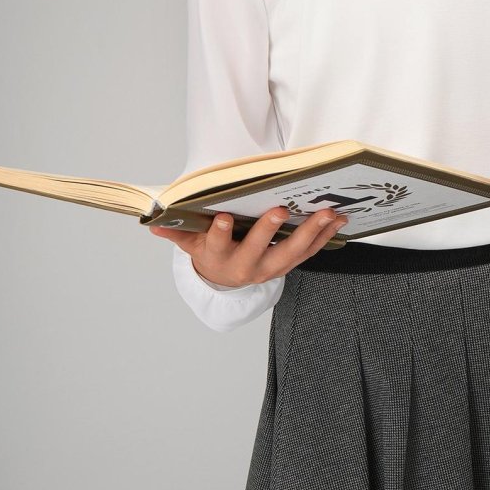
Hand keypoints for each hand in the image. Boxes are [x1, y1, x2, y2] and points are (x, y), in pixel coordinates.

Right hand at [148, 206, 348, 285]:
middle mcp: (247, 267)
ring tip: (326, 213)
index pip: (216, 245)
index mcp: (220, 258)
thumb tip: (152, 222)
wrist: (227, 279)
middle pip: (259, 250)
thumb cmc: (210, 253)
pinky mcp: (288, 264)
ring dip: (310, 233)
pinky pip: (309, 251)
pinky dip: (324, 236)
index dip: (218, 233)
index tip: (222, 218)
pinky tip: (337, 220)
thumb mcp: (190, 244)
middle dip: (269, 231)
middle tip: (279, 210)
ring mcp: (271, 267)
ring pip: (291, 252)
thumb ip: (175, 232)